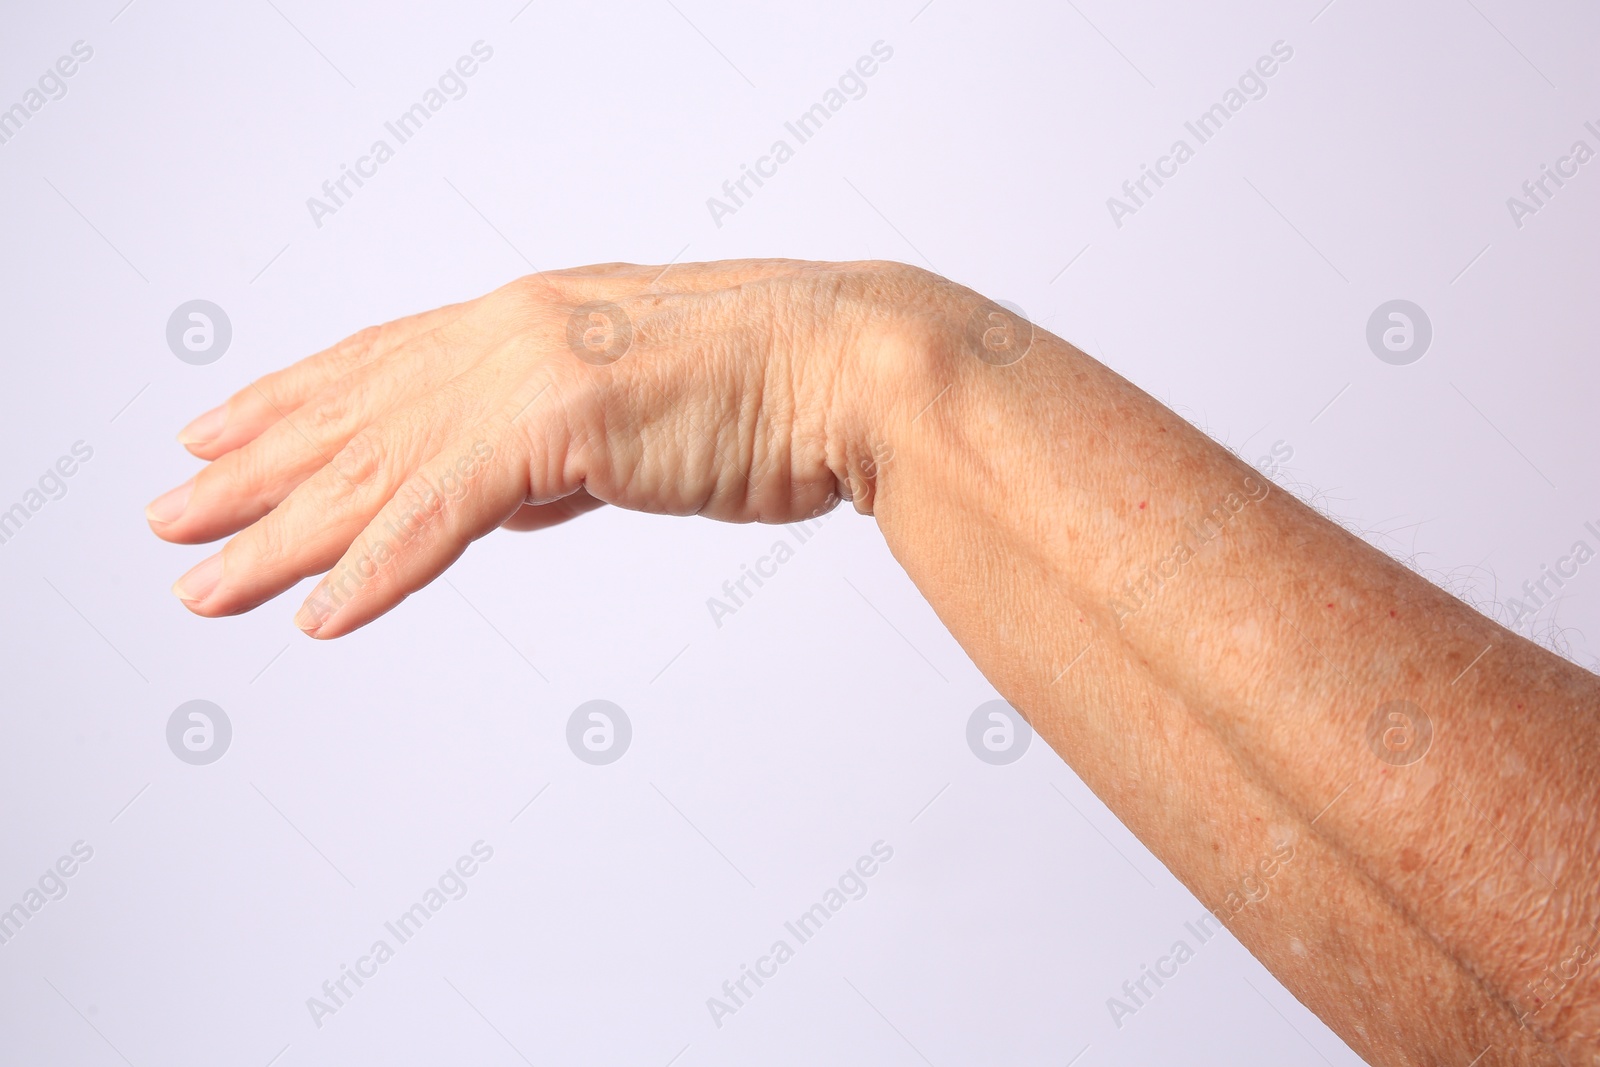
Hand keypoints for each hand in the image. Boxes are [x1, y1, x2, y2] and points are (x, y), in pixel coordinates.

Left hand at [145, 260, 926, 637]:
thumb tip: (507, 501)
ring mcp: (530, 372)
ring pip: (375, 466)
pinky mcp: (559, 422)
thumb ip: (559, 453)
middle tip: (171, 518)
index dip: (292, 402)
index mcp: (530, 321)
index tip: (224, 432)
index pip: (380, 365)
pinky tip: (320, 615)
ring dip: (282, 535)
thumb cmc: (772, 391)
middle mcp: (510, 333)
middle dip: (251, 475)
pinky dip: (377, 569)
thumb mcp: (641, 415)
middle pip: (352, 415)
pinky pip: (441, 513)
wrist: (852, 368)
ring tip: (209, 583)